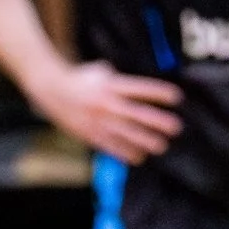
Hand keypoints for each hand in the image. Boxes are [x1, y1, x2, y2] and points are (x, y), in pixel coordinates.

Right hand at [41, 59, 181, 163]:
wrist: (51, 89)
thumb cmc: (79, 78)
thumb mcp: (100, 71)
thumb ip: (119, 79)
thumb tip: (137, 87)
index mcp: (111, 85)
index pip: (140, 89)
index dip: (159, 93)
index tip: (177, 97)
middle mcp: (106, 103)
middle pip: (137, 114)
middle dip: (158, 121)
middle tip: (176, 127)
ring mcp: (98, 120)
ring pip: (126, 134)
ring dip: (146, 141)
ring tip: (162, 146)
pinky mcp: (90, 134)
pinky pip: (111, 146)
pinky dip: (126, 153)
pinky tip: (139, 157)